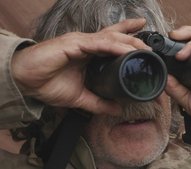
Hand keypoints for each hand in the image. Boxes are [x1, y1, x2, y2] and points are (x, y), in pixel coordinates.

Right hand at [11, 18, 149, 114]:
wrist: (26, 82)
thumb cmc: (49, 85)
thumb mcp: (81, 97)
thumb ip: (99, 103)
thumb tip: (117, 108)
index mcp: (89, 52)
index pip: (112, 40)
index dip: (128, 34)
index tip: (144, 37)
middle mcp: (87, 44)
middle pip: (115, 36)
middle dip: (134, 38)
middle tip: (151, 46)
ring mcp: (80, 42)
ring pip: (110, 38)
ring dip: (129, 42)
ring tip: (144, 48)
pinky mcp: (73, 44)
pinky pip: (98, 44)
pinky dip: (114, 47)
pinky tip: (126, 50)